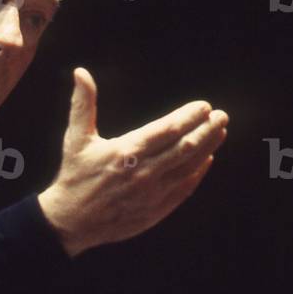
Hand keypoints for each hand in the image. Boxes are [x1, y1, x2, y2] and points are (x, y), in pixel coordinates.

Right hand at [38, 67, 227, 256]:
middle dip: (207, 129)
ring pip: (189, 167)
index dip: (189, 116)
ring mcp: (152, 193)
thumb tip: (81, 72)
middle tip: (221, 116)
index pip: (168, 129)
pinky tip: (206, 160)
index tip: (204, 106)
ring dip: (208, 148)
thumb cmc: (75, 176)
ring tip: (220, 132)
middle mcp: (144, 172)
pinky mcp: (155, 210)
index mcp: (127, 151)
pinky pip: (184, 188)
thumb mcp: (76, 138)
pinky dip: (198, 173)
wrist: (71, 222)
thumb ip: (83, 104)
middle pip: (186, 147)